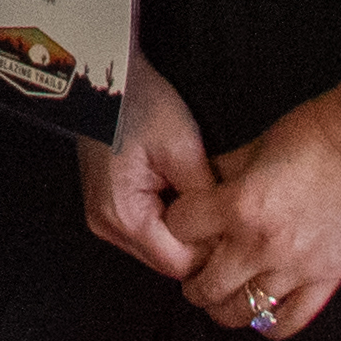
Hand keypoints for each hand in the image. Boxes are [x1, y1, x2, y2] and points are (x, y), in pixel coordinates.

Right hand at [78, 63, 213, 281]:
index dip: (213, 251)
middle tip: (224, 211)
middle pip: (168, 260)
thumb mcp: (184, 150)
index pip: (181, 265)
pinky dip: (169, 217)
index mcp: (123, 216)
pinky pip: (149, 229)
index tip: (235, 230)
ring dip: (184, 229)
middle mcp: (108, 226)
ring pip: (160, 247)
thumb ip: (207, 202)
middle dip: (199, 241)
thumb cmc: (140, 104)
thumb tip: (229, 235)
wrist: (106, 75)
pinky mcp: (110, 207)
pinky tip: (181, 191)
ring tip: (200, 194)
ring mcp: (105, 218)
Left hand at [172, 81, 340, 340]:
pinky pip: (288, 322)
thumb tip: (201, 181)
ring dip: (223, 305)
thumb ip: (226, 169)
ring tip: (223, 292)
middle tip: (195, 268)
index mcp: (239, 204)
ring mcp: (295, 269)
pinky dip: (267, 323)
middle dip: (191, 277)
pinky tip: (261, 309)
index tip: (183, 223)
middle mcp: (261, 245)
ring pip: (240, 312)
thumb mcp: (259, 141)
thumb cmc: (320, 130)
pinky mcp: (327, 280)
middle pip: (203, 285)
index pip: (179, 229)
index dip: (176, 224)